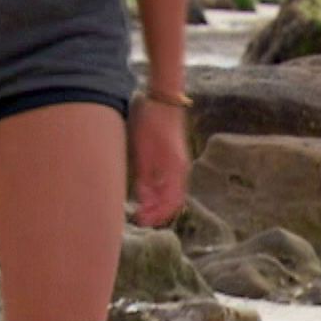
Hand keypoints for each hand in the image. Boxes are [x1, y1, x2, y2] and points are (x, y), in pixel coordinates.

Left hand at [127, 97, 190, 226]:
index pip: (171, 202)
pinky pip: (170, 180)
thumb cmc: (151, 123)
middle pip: (173, 200)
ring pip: (172, 191)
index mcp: (175, 169)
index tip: (142, 220)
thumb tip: (144, 200)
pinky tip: (146, 190)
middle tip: (140, 217)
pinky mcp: (175, 156)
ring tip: (141, 206)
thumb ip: (144, 177)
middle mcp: (181, 169)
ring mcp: (180, 162)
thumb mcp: (143, 152)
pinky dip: (159, 189)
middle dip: (158, 212)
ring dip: (158, 201)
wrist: (163, 100)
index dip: (157, 215)